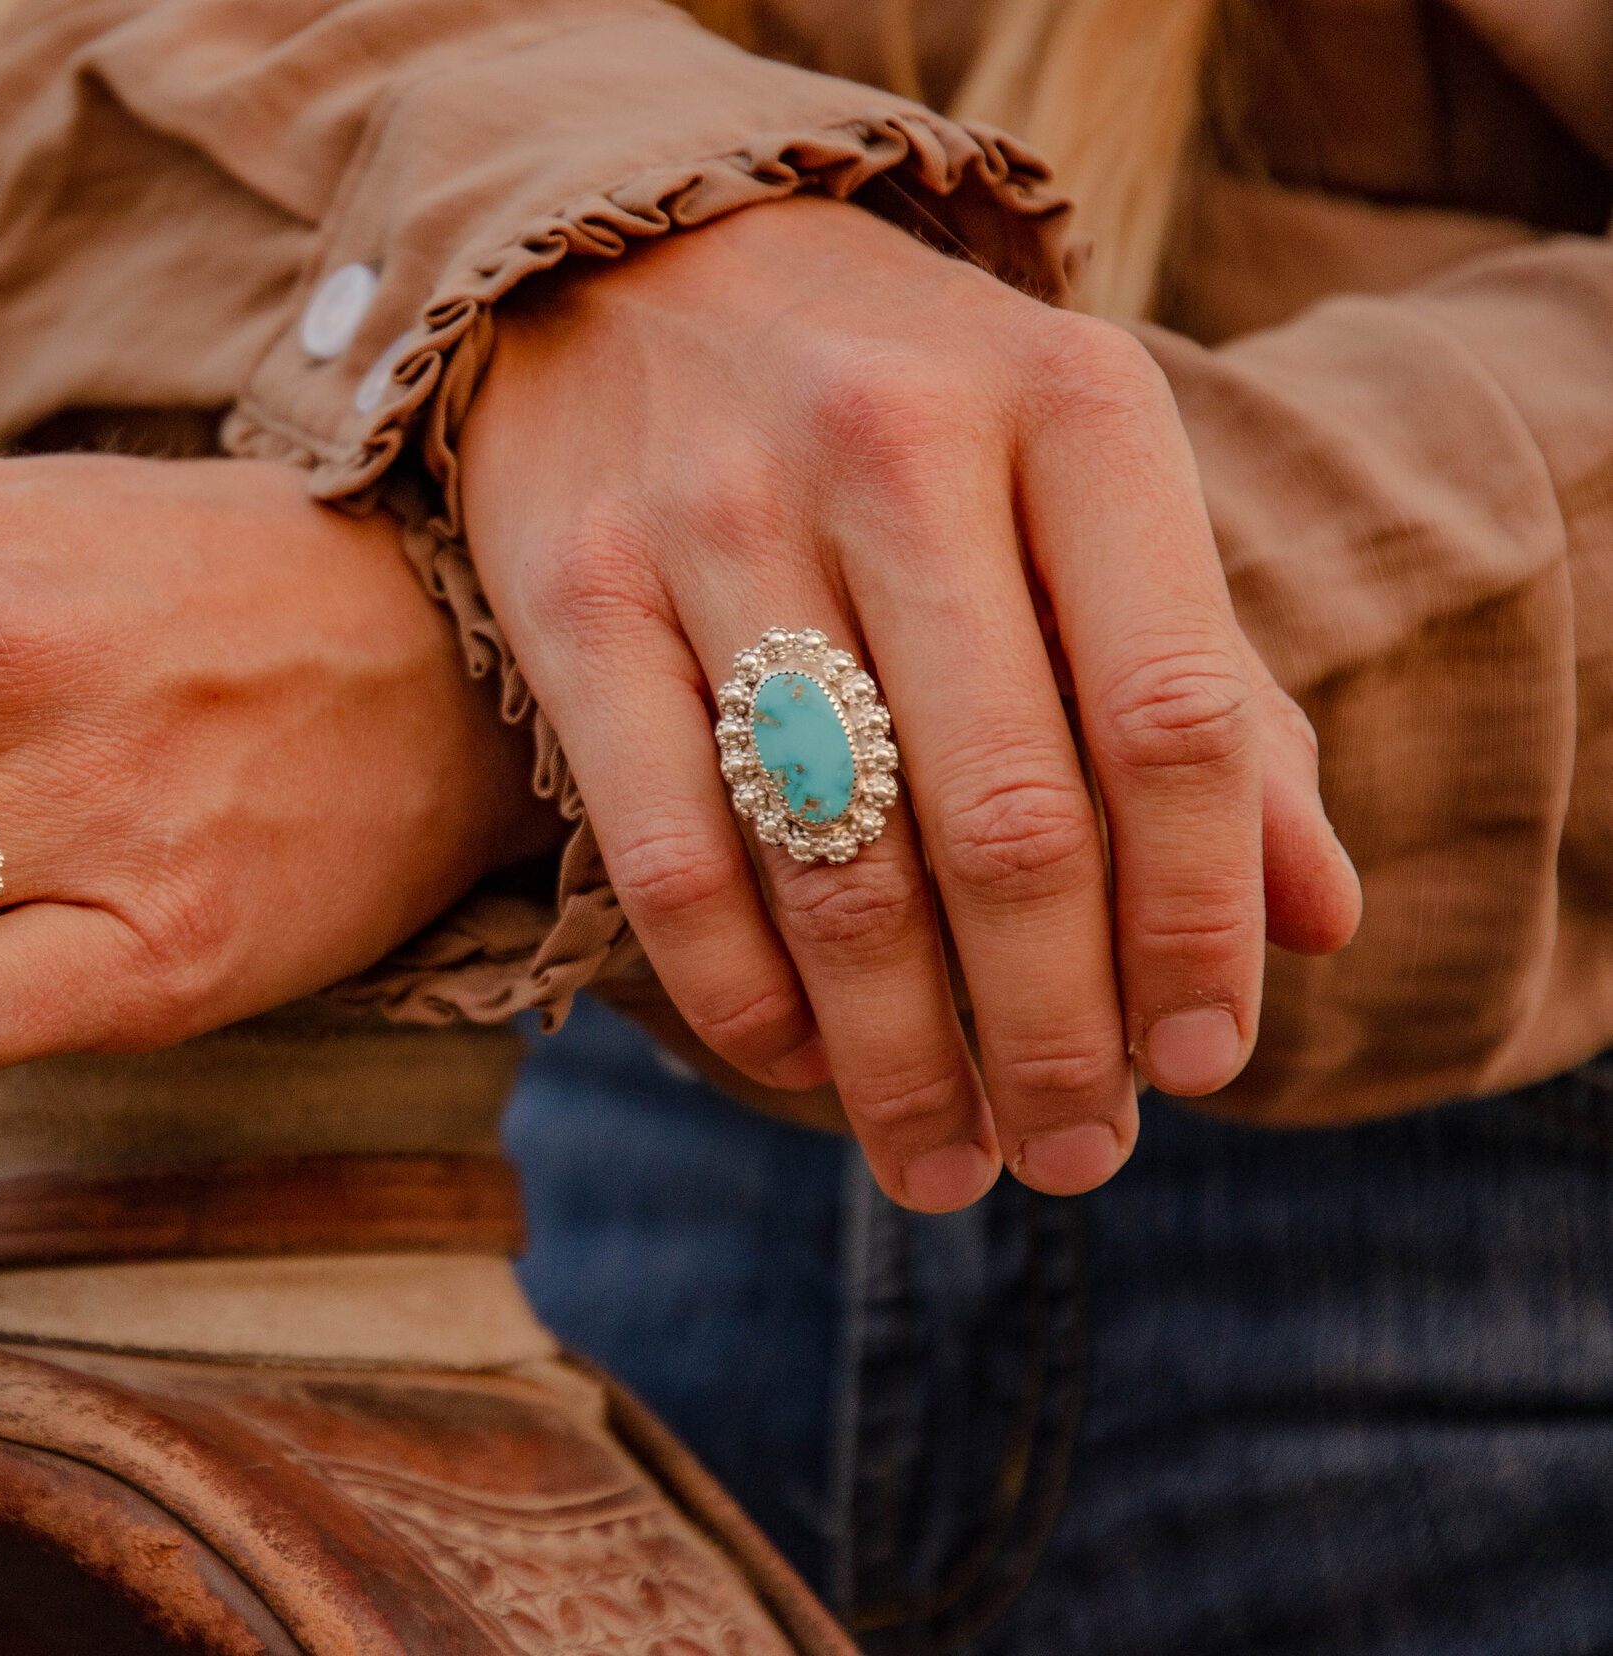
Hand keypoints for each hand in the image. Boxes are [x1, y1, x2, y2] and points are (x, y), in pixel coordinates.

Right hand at [460, 196, 1360, 1211]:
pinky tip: (795, 1060)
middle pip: (1007, 821)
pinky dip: (740, 991)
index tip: (1201, 1065)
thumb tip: (1314, 920)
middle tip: (1068, 1156)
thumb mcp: (1083, 493)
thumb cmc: (906, 412)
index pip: (1172, 719)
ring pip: (833, 857)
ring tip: (941, 1160)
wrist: (639, 268)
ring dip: (899, 1056)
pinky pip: (665, 847)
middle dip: (1051, 1035)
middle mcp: (894, 443)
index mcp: (1072, 406)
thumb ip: (1206, 689)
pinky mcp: (571, 586)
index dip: (1197, 925)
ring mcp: (714, 513)